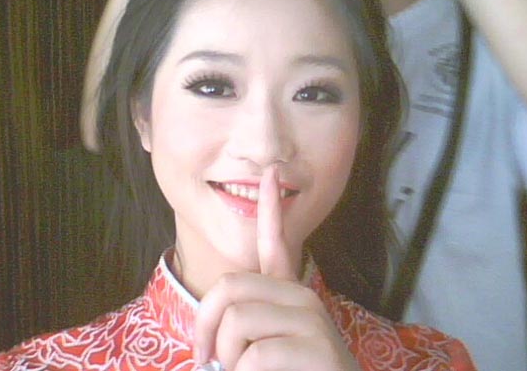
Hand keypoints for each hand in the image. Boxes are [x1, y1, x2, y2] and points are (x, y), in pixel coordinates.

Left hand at [194, 167, 360, 370]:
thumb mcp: (264, 349)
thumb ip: (244, 334)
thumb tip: (206, 346)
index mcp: (289, 295)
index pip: (277, 243)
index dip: (271, 208)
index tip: (271, 173)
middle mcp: (302, 297)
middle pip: (230, 285)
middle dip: (205, 326)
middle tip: (206, 359)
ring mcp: (312, 319)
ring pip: (237, 321)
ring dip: (226, 360)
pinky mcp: (320, 346)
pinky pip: (256, 356)